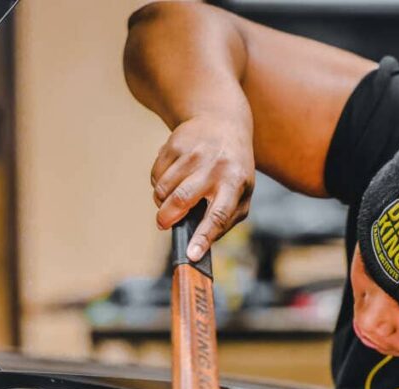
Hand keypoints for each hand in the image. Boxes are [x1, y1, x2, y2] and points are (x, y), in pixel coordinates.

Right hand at [151, 113, 254, 260]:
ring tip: (171, 199)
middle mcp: (214, 167)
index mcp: (235, 183)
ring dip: (161, 201)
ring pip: (163, 189)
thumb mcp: (243, 193)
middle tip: (163, 224)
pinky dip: (158, 184)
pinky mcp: (175, 144)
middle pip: (182, 200)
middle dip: (167, 218)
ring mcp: (193, 154)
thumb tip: (203, 244)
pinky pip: (156, 174)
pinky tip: (171, 179)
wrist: (222, 122)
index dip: (204, 237)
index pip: (219, 215)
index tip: (191, 255)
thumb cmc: (233, 169)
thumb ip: (226, 219)